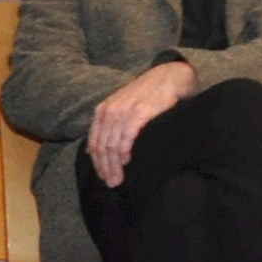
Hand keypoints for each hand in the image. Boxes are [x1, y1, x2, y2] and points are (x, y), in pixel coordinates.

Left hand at [84, 59, 197, 188]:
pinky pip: (126, 137)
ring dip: (114, 165)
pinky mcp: (138, 113)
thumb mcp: (122, 108)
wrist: (168, 77)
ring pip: (112, 145)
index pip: (94, 143)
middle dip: (105, 168)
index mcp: (102, 111)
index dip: (97, 163)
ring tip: (119, 179)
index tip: (103, 177)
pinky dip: (124, 151)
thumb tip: (98, 151)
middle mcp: (109, 111)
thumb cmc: (146, 96)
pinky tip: (126, 161)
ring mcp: (123, 111)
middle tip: (111, 183)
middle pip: (101, 147)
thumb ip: (110, 126)